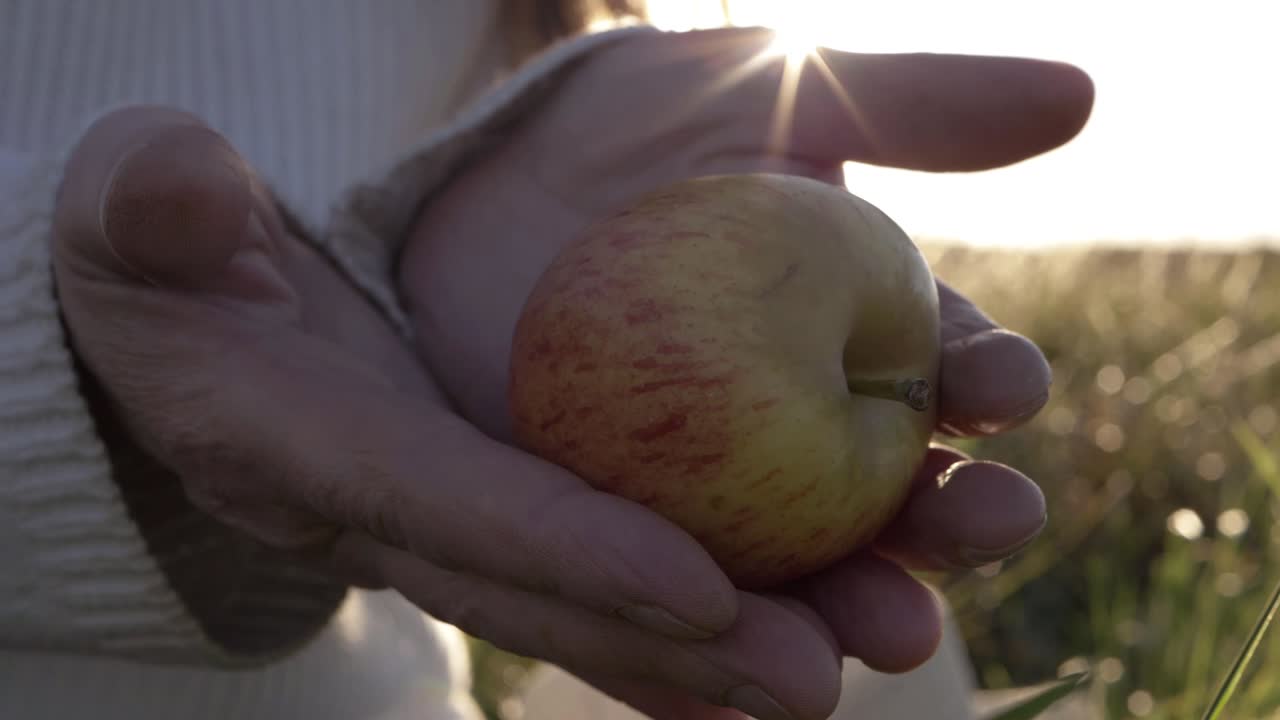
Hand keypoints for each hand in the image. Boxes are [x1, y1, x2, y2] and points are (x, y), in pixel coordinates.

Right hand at [52, 107, 837, 719]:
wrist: (166, 343)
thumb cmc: (148, 267)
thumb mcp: (130, 213)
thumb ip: (151, 207)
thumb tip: (182, 198)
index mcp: (301, 442)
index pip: (448, 504)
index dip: (566, 549)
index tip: (701, 586)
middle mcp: (376, 513)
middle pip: (539, 588)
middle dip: (672, 642)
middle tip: (816, 681)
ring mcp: (429, 525)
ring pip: (571, 599)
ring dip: (696, 652)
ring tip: (826, 676)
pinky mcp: (465, 513)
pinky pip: (568, 578)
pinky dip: (649, 630)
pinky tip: (744, 667)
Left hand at [400, 27, 1091, 717]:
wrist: (481, 173)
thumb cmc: (634, 124)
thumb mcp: (766, 91)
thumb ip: (913, 105)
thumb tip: (1084, 93)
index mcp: (859, 342)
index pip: (945, 372)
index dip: (988, 380)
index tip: (1007, 382)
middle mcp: (801, 437)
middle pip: (885, 505)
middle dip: (938, 531)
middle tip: (981, 529)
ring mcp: (706, 502)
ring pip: (781, 584)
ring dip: (819, 626)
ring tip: (842, 656)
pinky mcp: (603, 544)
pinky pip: (645, 619)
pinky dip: (680, 664)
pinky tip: (712, 702)